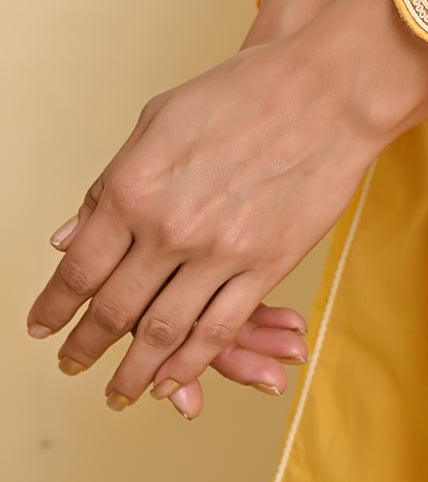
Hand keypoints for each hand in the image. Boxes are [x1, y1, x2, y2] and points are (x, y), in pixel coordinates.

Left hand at [27, 0, 427, 409]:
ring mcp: (219, 251)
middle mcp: (167, 227)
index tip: (43, 326)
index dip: (55, 306)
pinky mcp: (266, 265)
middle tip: (72, 364)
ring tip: (119, 391)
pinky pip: (219, 330)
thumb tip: (71, 235)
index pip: (78, 268)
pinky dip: (190, 364)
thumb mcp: (160, 119)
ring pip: (162, 333)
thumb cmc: (245, 90)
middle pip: (113, 309)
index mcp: (132, 186)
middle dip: (85, 346)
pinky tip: (172, 378)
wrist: (328, 90)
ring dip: (134, 371)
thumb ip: (113, 180)